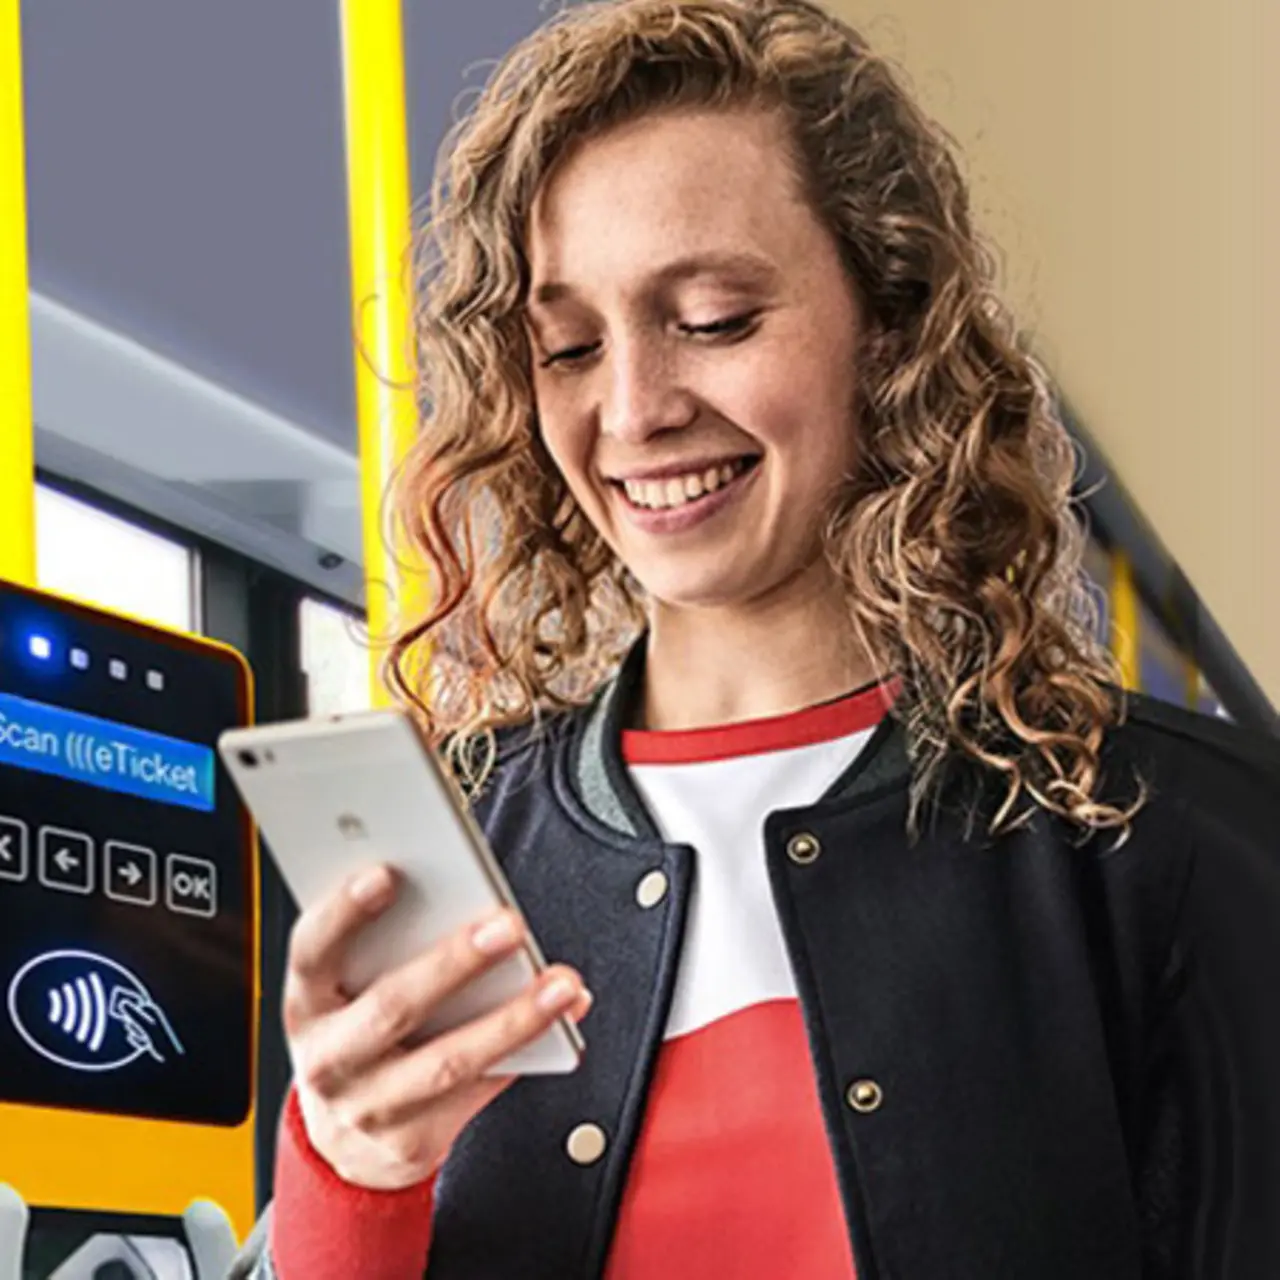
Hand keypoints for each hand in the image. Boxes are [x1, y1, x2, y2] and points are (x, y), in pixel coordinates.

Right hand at [283, 864, 590, 1190]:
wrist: (344, 1143)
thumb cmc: (360, 1034)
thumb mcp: (349, 990)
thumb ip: (389, 942)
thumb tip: (469, 897)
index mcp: (308, 1002)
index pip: (312, 950)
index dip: (344, 912)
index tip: (387, 874)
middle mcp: (329, 1058)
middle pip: (392, 1007)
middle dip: (455, 963)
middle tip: (508, 925)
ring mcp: (368, 1106)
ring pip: (448, 1061)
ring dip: (513, 1019)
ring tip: (563, 984)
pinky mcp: (410, 1142)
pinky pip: (478, 1092)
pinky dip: (524, 1053)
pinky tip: (560, 1023)